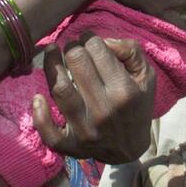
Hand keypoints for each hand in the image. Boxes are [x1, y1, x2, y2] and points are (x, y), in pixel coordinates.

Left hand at [32, 36, 155, 163]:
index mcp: (124, 90)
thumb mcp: (147, 77)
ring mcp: (85, 128)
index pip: (98, 50)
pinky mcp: (70, 145)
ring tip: (52, 52)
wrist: (131, 148)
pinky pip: (48, 131)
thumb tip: (104, 41)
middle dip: (73, 47)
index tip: (89, 40)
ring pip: (59, 88)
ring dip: (51, 64)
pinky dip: (39, 114)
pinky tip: (38, 97)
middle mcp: (104, 109)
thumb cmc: (137, 105)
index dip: (90, 38)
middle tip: (74, 47)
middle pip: (77, 63)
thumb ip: (131, 51)